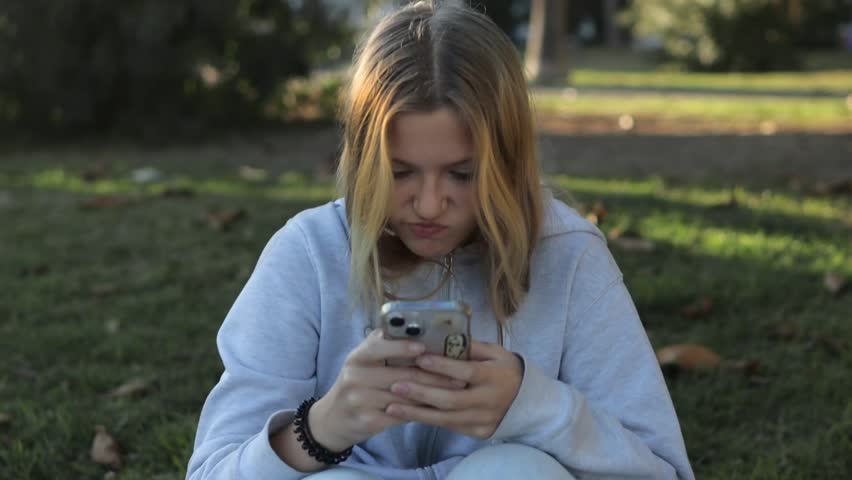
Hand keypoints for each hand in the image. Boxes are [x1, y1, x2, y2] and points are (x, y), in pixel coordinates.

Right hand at [309, 329, 466, 450]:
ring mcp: (360, 401)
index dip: (401, 346)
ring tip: (455, 392)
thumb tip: (418, 333)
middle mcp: (355, 377)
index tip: (423, 346)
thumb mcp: (361, 362)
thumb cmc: (356, 385)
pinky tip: (438, 409)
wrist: (332, 420)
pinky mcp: (368, 421)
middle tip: (459, 375)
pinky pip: (401, 416)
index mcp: (357, 358)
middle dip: (434, 376)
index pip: (378, 346)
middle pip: (401, 375)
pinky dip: (421, 412)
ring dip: (433, 395)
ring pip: (405, 397)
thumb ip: (382, 347)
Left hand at [384, 340, 522, 438]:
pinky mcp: (478, 433)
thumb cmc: (505, 370)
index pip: (466, 372)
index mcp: (494, 376)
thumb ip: (471, 347)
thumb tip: (442, 336)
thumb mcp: (495, 353)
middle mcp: (489, 401)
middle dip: (421, 393)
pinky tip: (408, 414)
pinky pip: (450, 427)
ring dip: (417, 413)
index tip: (420, 358)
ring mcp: (484, 420)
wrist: (527, 401)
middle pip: (451, 400)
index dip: (443, 366)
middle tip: (395, 385)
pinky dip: (428, 421)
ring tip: (392, 406)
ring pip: (446, 419)